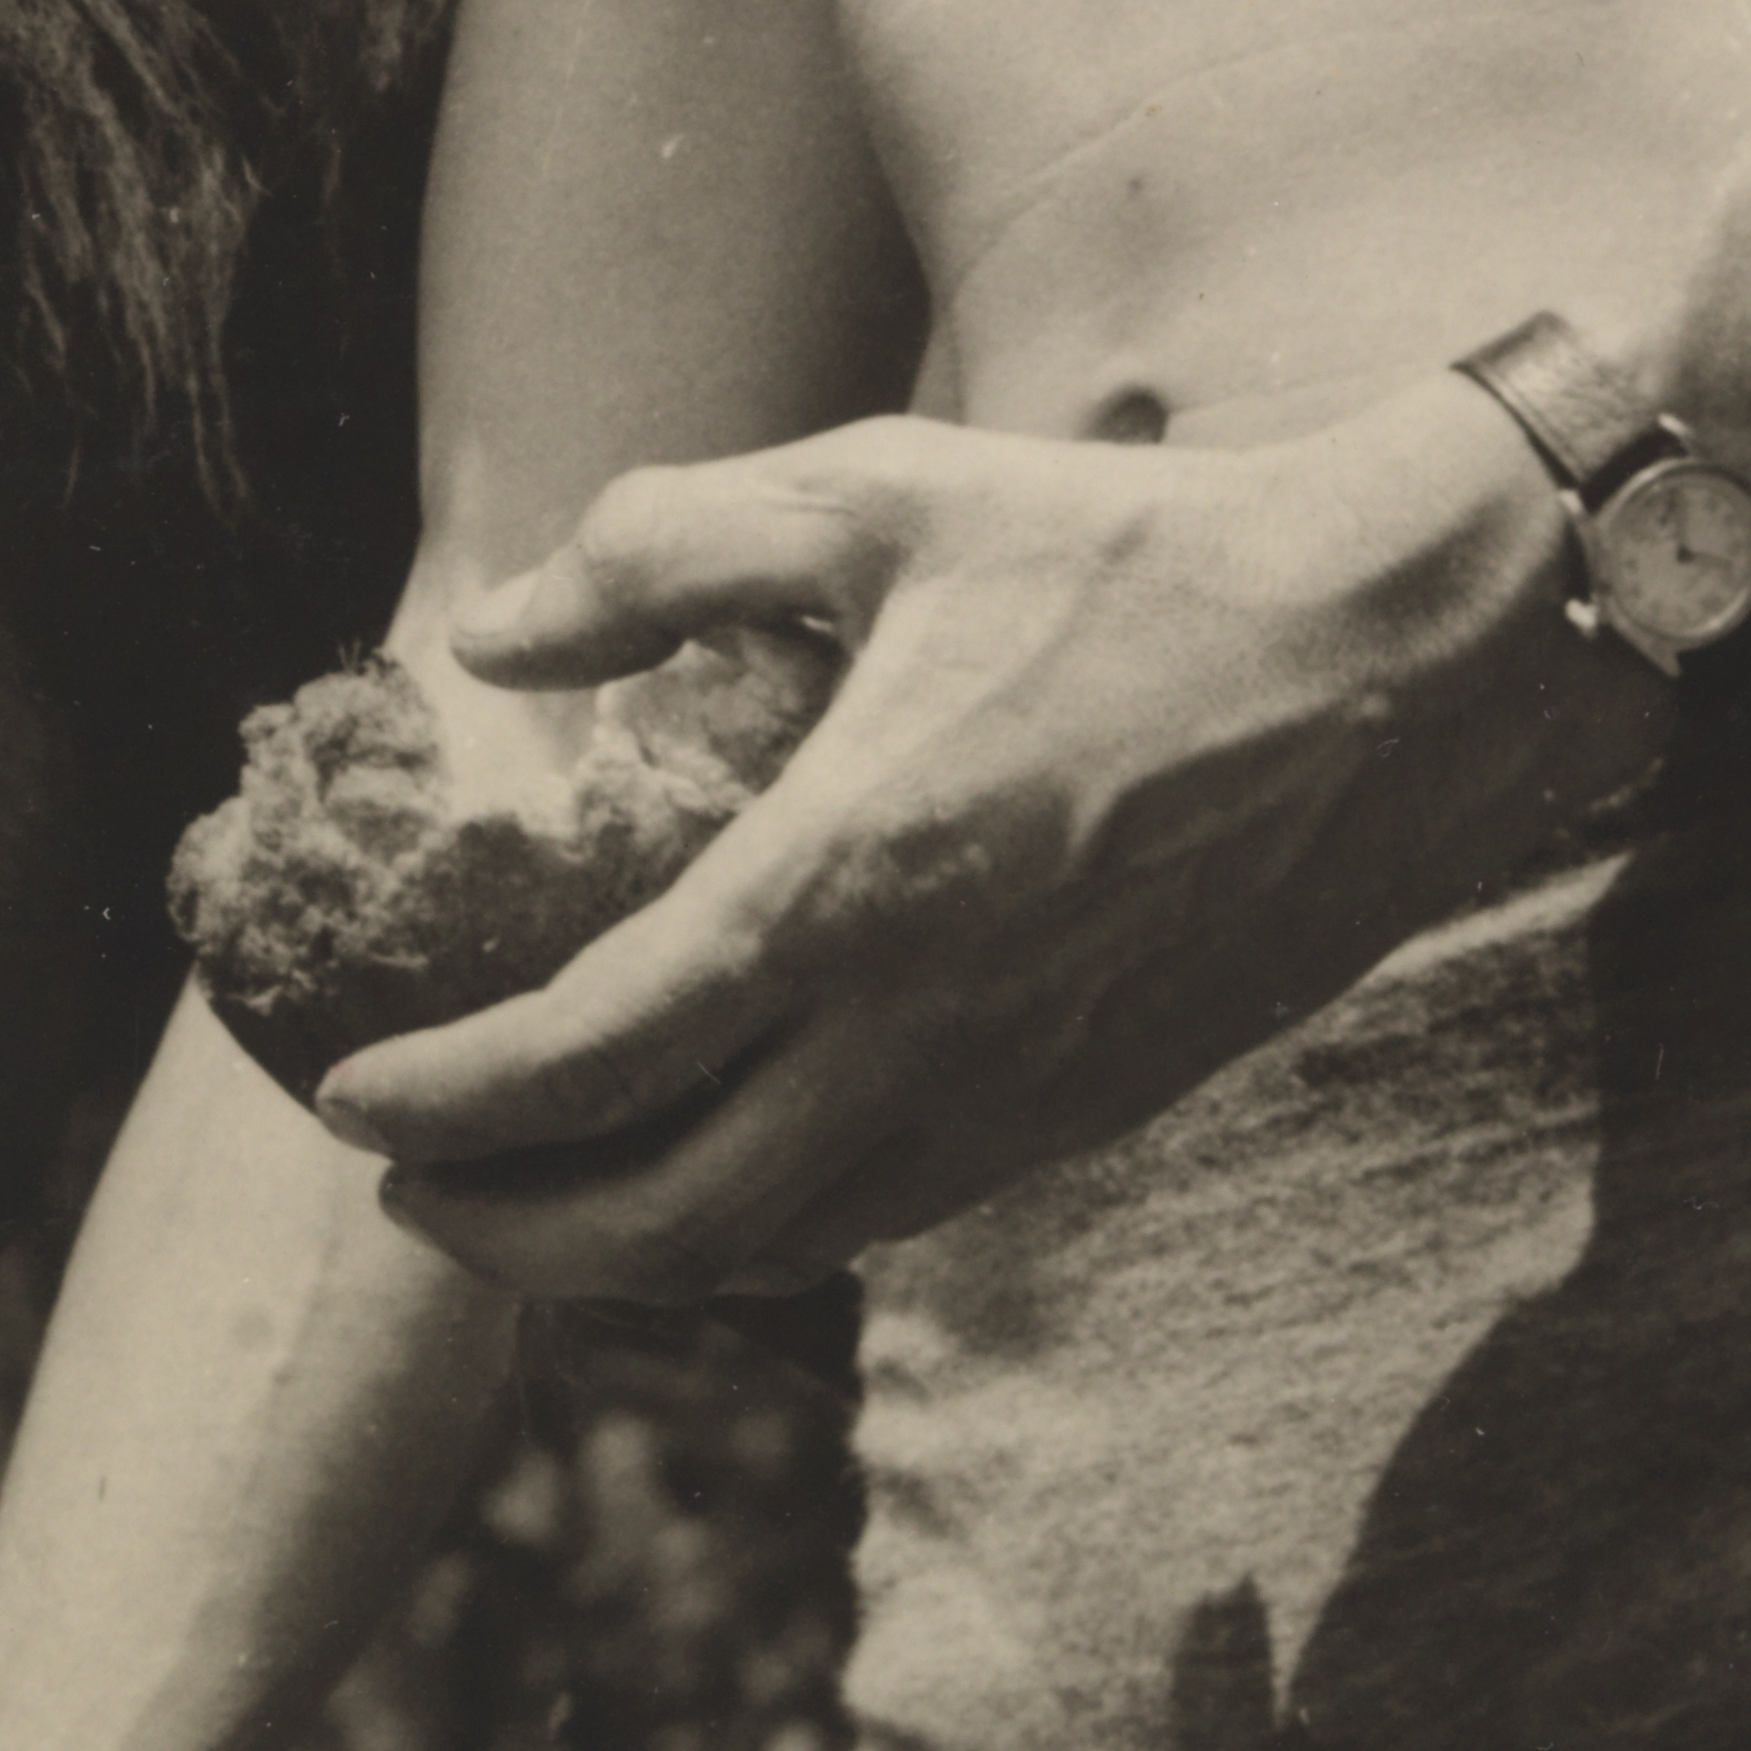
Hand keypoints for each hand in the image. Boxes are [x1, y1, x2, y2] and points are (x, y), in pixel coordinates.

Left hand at [313, 379, 1621, 1293]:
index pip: (590, 1055)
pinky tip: (719, 1166)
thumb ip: (664, 550)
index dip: (446, 1098)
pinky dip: (766, 1230)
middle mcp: (927, 1030)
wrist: (1404, 659)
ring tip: (532, 1204)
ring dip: (632, 1257)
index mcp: (851, 882)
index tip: (346, 1096)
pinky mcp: (1091, 1112)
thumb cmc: (1132, 553)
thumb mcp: (882, 492)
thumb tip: (487, 637)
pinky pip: (886, 1217)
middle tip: (408, 1202)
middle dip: (508, 1237)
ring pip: (779, 1246)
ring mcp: (1019, 1095)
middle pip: (665, 1222)